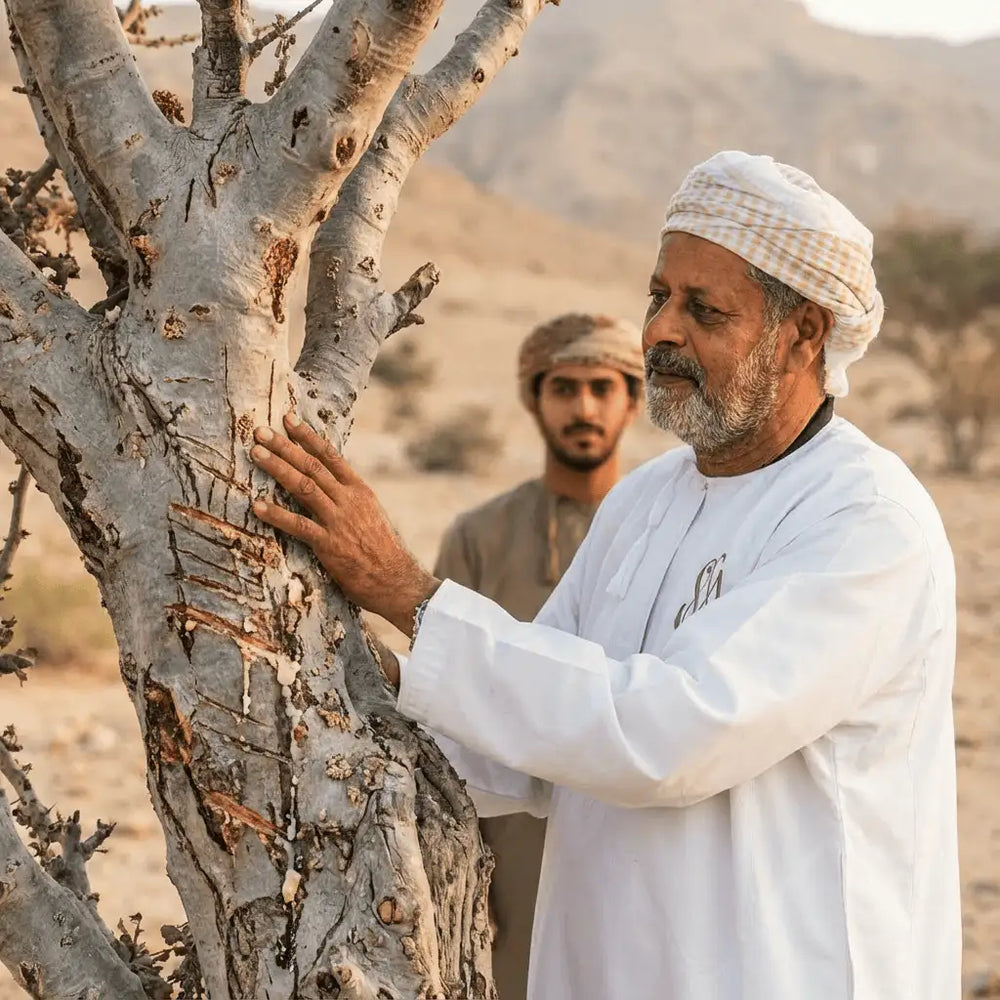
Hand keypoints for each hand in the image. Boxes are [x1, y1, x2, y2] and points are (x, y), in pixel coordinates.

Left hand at [249, 413, 438, 635]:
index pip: (331, 456)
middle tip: (260, 431)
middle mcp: (349, 500)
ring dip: (277, 467)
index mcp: (360, 491)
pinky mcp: (329, 545)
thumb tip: (329, 487)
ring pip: (304, 486)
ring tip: (256, 453)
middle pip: (312, 465)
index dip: (307, 437)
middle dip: (284, 446)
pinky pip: (298, 525)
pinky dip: (275, 514)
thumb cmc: (383, 552)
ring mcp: (339, 521)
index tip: (288, 420)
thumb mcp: (371, 515)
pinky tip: (256, 505)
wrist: (397, 580)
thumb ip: (350, 500)